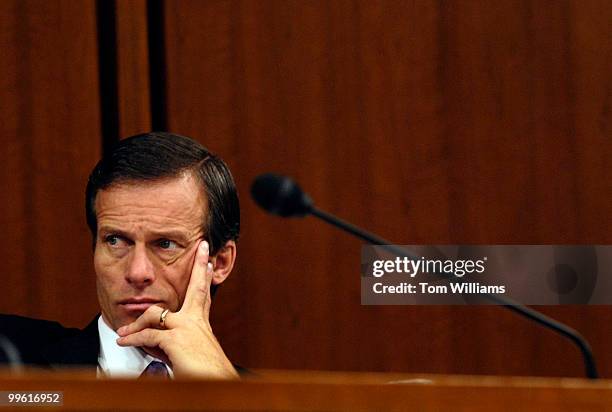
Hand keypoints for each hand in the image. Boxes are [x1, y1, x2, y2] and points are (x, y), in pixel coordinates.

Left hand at [116, 240, 237, 378]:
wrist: (217, 384)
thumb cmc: (207, 375)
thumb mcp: (190, 356)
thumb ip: (174, 347)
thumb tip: (155, 346)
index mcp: (202, 325)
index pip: (202, 297)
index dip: (205, 278)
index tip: (208, 263)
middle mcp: (196, 322)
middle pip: (196, 288)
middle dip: (199, 266)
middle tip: (203, 246)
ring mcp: (186, 328)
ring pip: (155, 315)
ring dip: (136, 323)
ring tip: (123, 331)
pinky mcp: (175, 339)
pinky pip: (148, 336)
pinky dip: (133, 340)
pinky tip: (123, 342)